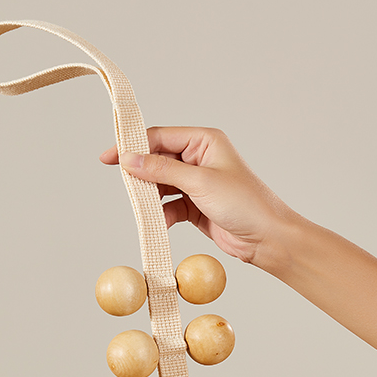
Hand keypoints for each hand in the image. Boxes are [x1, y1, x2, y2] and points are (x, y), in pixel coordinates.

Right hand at [99, 127, 298, 268]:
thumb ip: (162, 170)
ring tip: (140, 206)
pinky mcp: (196, 206)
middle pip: (158, 160)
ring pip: (162, 185)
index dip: (133, 146)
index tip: (109, 157)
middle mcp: (200, 158)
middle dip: (141, 173)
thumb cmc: (244, 204)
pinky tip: (159, 223)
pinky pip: (170, 206)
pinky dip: (162, 214)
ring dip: (150, 196)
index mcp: (204, 141)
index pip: (160, 137)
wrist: (267, 238)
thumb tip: (130, 160)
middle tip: (123, 184)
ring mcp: (198, 183)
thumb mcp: (200, 182)